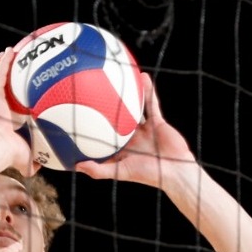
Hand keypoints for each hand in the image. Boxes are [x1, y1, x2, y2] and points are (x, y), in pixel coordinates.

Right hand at [0, 49, 36, 174]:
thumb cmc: (10, 155)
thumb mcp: (26, 158)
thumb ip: (34, 160)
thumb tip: (42, 166)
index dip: (3, 93)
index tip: (11, 87)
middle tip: (7, 63)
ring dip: (0, 63)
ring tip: (8, 52)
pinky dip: (4, 62)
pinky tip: (11, 51)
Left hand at [75, 74, 197, 188]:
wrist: (175, 172)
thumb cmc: (148, 175)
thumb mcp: (120, 172)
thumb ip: (99, 170)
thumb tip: (75, 166)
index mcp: (121, 148)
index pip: (103, 137)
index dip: (92, 127)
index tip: (78, 115)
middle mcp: (131, 137)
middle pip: (116, 118)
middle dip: (106, 106)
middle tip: (94, 90)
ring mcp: (145, 129)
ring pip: (134, 108)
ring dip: (129, 93)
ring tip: (119, 76)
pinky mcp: (157, 122)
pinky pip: (152, 103)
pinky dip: (148, 90)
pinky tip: (142, 77)